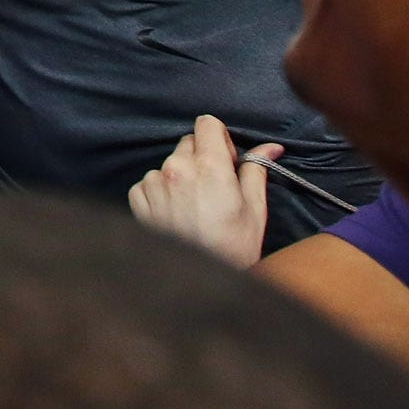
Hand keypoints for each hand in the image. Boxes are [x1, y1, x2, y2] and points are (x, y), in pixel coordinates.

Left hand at [125, 115, 276, 269]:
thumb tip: (270, 147)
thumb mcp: (254, 209)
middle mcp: (177, 168)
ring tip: (194, 207)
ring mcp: (154, 183)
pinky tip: (175, 214)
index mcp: (210, 166)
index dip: (219, 138)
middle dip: (201, 158)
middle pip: (188, 142)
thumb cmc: (234, 248)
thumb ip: (257, 170)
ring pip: (169, 164)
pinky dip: (160, 193)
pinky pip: (148, 183)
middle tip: (213, 188)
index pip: (207, 123)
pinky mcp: (138, 199)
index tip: (226, 159)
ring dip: (180, 176)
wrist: (201, 285)